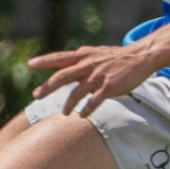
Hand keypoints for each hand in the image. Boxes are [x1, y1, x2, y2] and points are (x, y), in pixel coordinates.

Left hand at [28, 42, 156, 117]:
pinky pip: (94, 101)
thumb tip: (64, 62)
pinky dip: (87, 109)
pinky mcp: (109, 87)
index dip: (45, 61)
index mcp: (83, 56)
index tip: (30, 64)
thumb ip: (79, 58)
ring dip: (68, 104)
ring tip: (64, 113)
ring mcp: (98, 76)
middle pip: (62, 77)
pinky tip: (82, 115)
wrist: (140, 56)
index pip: (60, 58)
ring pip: (77, 92)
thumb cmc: (115, 56)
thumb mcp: (95, 53)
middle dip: (48, 87)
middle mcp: (87, 65)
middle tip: (36, 95)